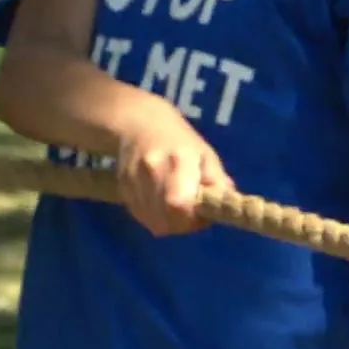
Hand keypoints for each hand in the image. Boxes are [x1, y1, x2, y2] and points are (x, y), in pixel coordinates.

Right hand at [113, 109, 230, 236]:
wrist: (138, 123)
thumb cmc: (179, 140)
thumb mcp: (205, 155)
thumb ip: (217, 182)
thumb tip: (226, 206)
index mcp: (178, 161)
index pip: (180, 206)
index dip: (193, 220)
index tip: (201, 214)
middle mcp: (152, 172)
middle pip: (164, 221)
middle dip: (181, 225)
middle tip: (190, 214)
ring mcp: (133, 181)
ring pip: (151, 222)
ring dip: (167, 223)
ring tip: (175, 206)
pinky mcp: (122, 188)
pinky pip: (140, 215)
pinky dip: (153, 216)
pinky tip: (159, 202)